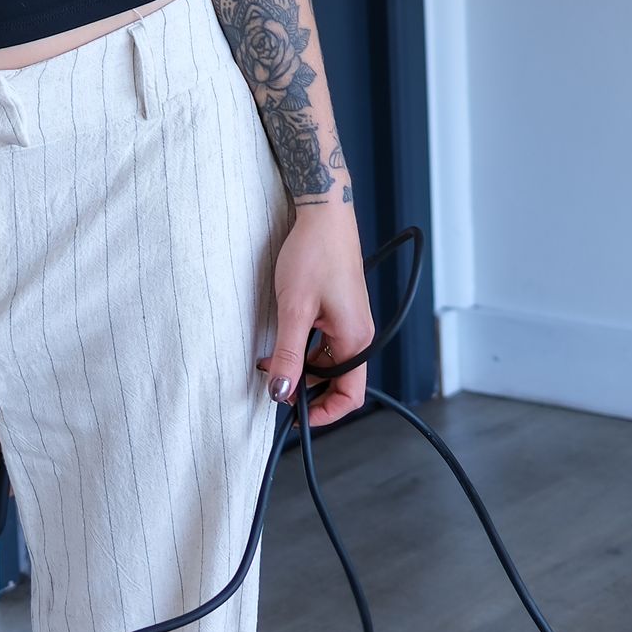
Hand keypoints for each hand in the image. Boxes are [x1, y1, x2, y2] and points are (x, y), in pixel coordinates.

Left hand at [258, 200, 373, 429]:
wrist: (323, 214)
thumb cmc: (313, 254)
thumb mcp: (294, 308)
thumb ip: (289, 354)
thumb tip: (281, 391)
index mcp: (356, 339)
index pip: (350, 395)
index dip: (324, 413)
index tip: (295, 417)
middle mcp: (359, 334)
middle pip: (339, 382)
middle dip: (307, 390)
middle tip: (275, 386)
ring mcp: (351, 322)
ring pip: (329, 363)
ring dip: (302, 369)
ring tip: (272, 364)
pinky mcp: (341, 311)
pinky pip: (326, 344)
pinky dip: (305, 350)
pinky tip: (282, 344)